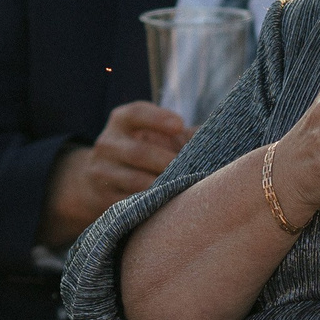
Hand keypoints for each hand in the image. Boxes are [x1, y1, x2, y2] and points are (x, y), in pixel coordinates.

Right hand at [41, 101, 190, 246]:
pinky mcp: (103, 198)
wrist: (101, 181)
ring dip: (164, 186)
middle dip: (167, 162)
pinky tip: (172, 206)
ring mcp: (101, 172)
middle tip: (194, 170)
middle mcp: (107, 144)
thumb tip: (218, 134)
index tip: (180, 125)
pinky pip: (130, 203)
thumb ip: (183, 133)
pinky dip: (153, 204)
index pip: (136, 114)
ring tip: (188, 189)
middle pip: (139, 152)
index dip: (157, 119)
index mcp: (121, 121)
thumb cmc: (145, 152)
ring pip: (136, 182)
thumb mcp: (154, 135)